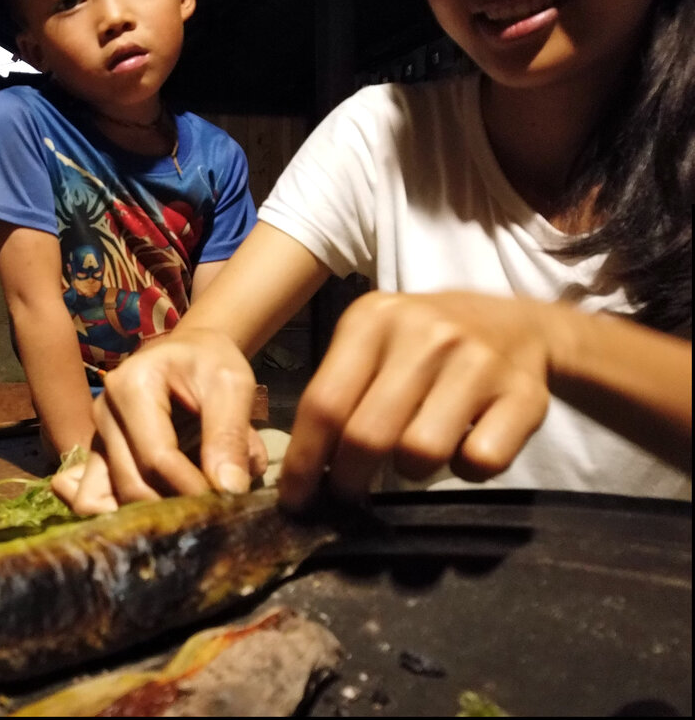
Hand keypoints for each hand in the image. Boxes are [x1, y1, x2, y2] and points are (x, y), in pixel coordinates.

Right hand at [51, 328, 267, 514]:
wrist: (188, 353)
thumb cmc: (210, 364)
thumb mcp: (232, 385)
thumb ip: (230, 435)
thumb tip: (229, 491)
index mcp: (131, 386)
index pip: (157, 457)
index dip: (192, 489)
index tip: (226, 504)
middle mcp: (103, 412)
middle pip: (130, 484)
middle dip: (173, 508)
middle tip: (212, 513)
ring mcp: (94, 436)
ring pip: (103, 499)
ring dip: (146, 517)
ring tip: (185, 513)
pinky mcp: (95, 456)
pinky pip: (94, 498)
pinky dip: (121, 514)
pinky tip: (155, 514)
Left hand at [279, 290, 551, 509]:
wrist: (515, 323)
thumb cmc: (423, 344)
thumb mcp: (371, 342)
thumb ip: (337, 391)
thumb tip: (302, 472)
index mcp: (373, 319)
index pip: (324, 403)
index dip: (304, 461)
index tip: (294, 499)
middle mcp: (425, 334)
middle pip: (366, 435)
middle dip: (348, 479)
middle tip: (347, 493)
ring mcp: (478, 361)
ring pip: (420, 452)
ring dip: (410, 471)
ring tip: (412, 453)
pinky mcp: (524, 394)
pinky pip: (480, 462)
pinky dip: (466, 470)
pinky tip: (462, 447)